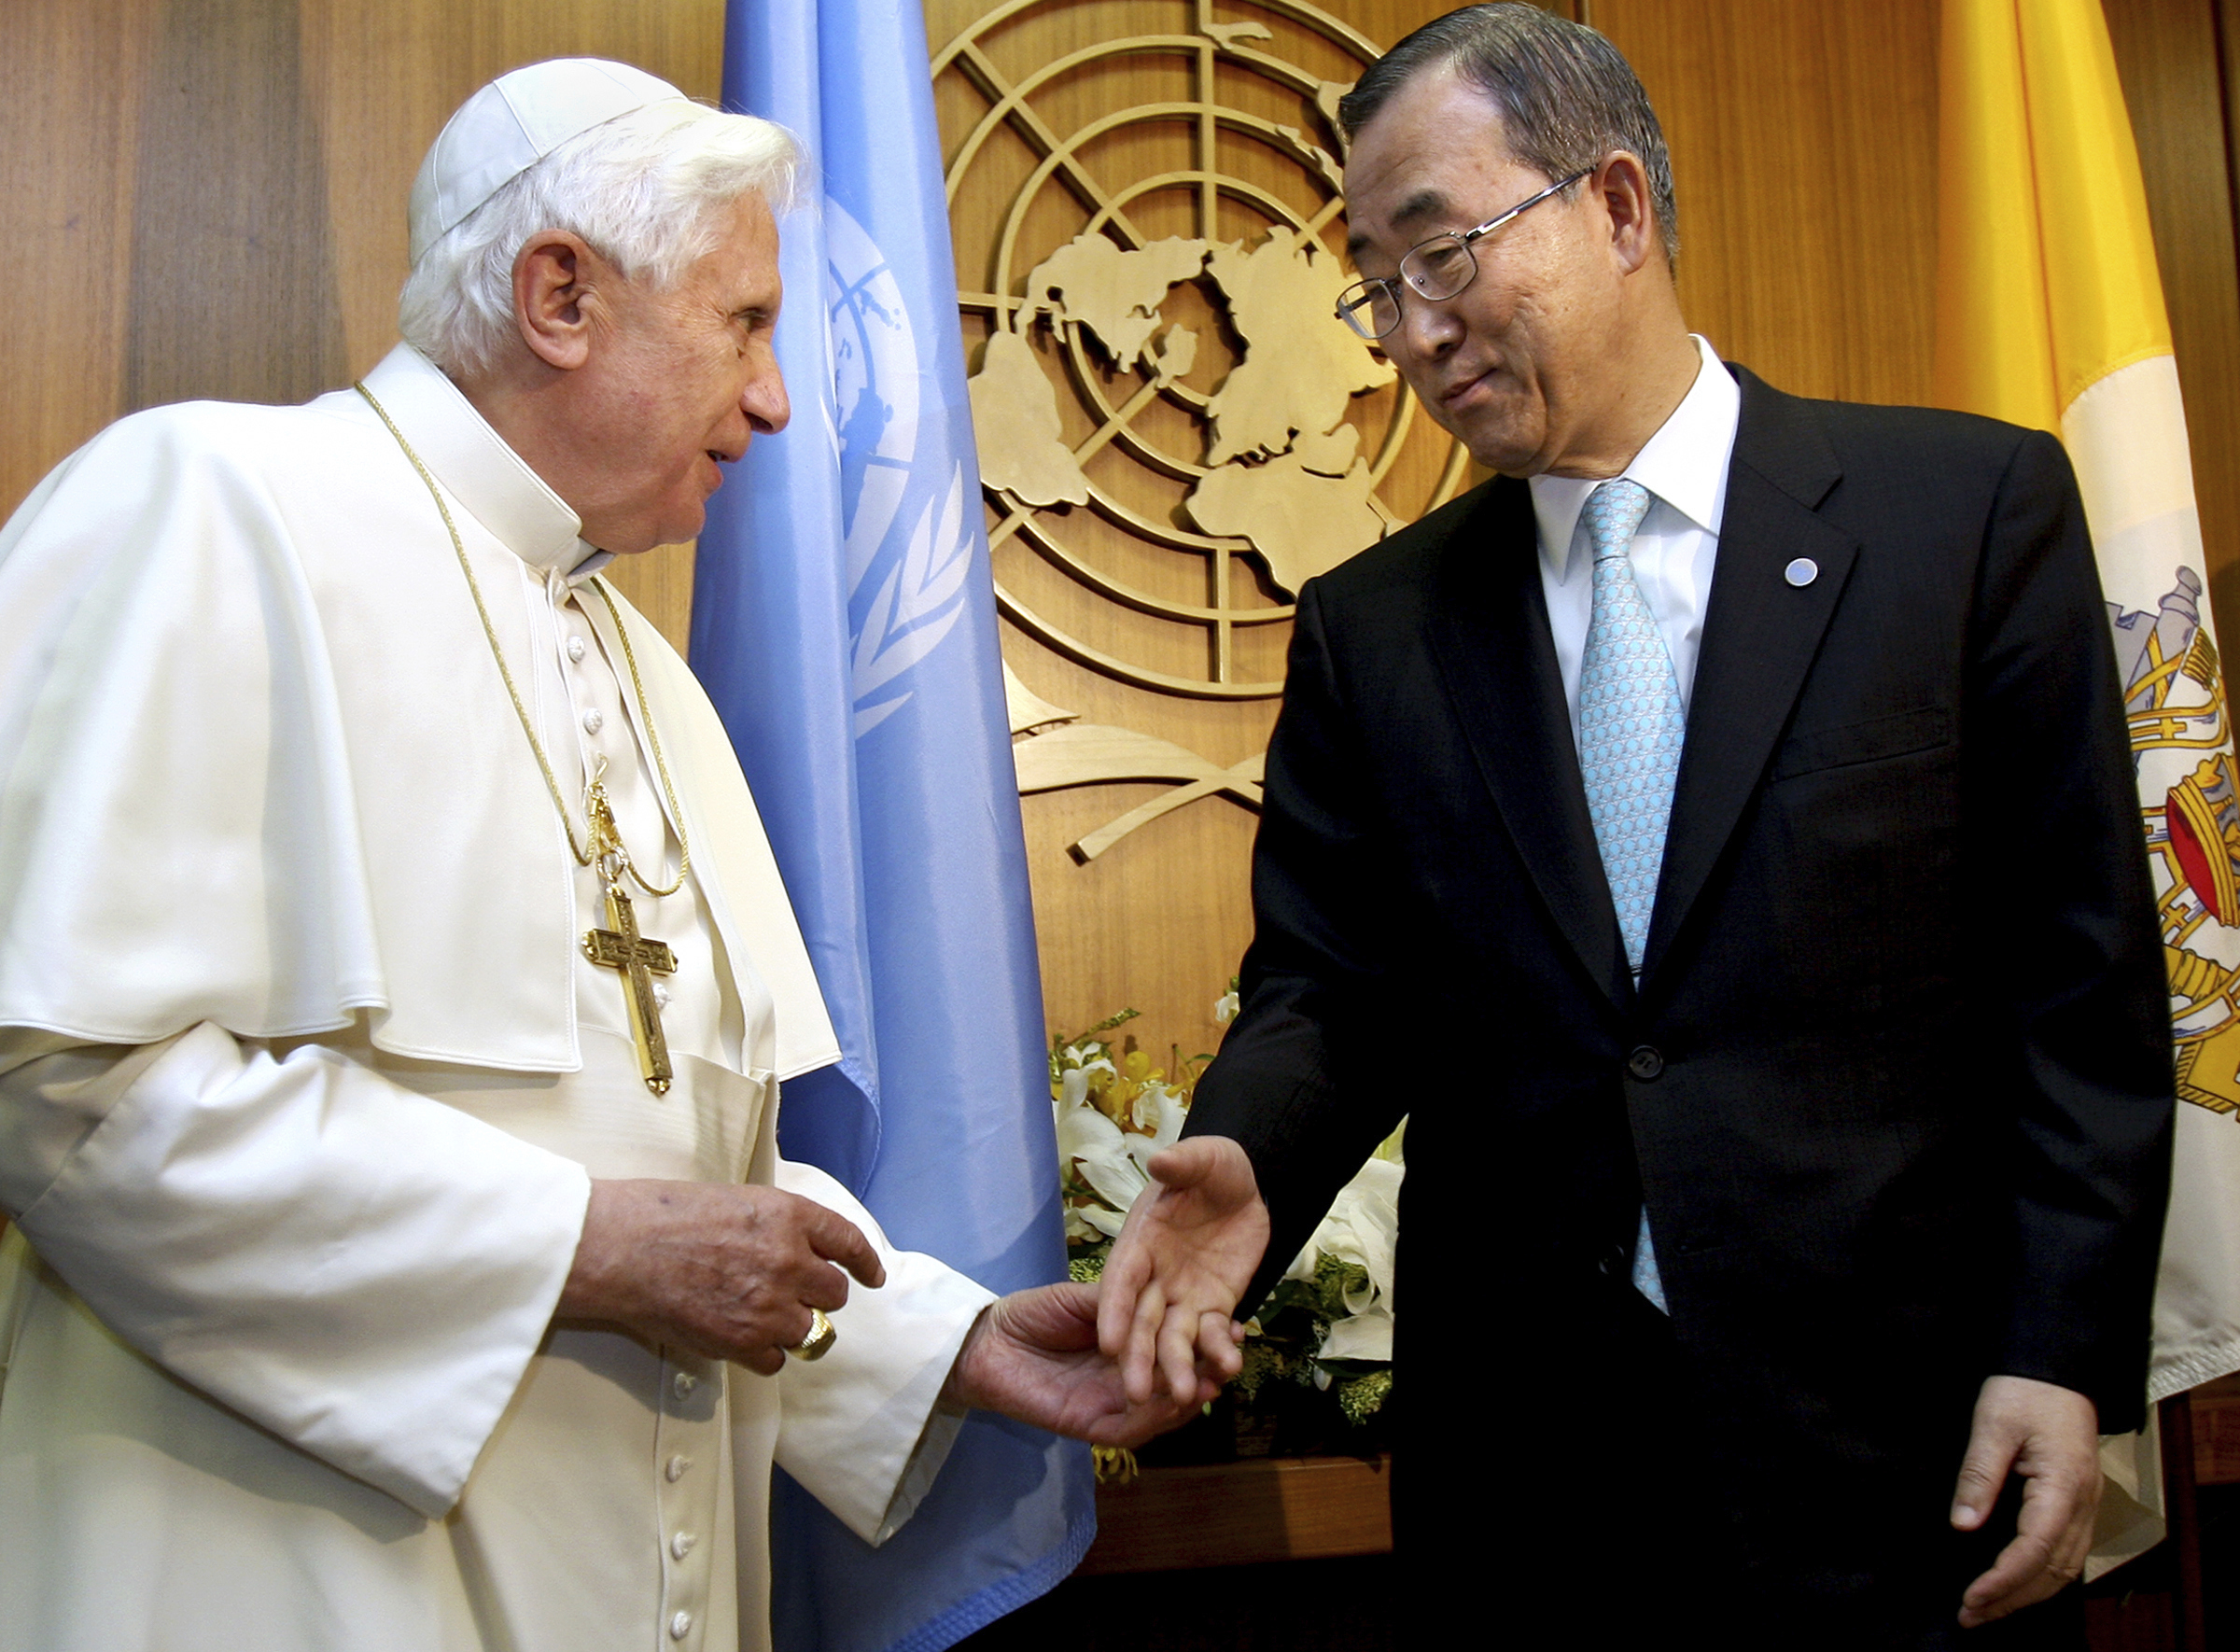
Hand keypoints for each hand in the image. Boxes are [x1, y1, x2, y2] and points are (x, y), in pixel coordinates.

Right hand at [557, 1178, 884, 1374]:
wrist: (622, 1249)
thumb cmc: (664, 1215)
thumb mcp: (736, 1200)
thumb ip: (774, 1225)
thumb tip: (794, 1248)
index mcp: (789, 1217)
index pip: (848, 1242)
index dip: (865, 1262)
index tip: (871, 1276)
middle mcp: (789, 1261)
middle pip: (834, 1294)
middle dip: (818, 1295)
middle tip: (791, 1293)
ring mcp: (769, 1305)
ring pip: (811, 1331)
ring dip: (791, 1326)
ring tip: (759, 1316)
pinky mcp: (743, 1342)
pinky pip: (776, 1360)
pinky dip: (763, 1352)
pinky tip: (741, 1336)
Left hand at [942, 1282, 1226, 1445]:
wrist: (984, 1340)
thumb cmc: (1032, 1313)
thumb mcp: (1085, 1299)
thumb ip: (1123, 1304)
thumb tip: (1166, 1299)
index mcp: (1131, 1349)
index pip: (1178, 1350)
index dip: (1208, 1341)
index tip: (1237, 1325)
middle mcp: (1126, 1380)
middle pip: (1177, 1384)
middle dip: (1209, 1373)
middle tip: (1233, 1359)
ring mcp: (1109, 1405)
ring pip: (1160, 1413)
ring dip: (1188, 1400)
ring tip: (1213, 1382)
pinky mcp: (1087, 1425)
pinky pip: (1128, 1431)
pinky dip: (1153, 1421)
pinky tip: (1172, 1402)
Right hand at [1097, 1135, 1268, 1405]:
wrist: (1245, 1188)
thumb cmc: (1214, 1169)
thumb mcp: (1204, 1158)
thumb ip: (1183, 1163)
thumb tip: (1159, 1159)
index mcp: (1139, 1244)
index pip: (1121, 1281)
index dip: (1113, 1311)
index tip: (1106, 1344)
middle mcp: (1154, 1278)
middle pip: (1141, 1322)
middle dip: (1138, 1357)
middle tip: (1136, 1396)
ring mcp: (1183, 1296)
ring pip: (1174, 1338)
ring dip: (1177, 1367)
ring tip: (1182, 1396)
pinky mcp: (1213, 1306)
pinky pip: (1214, 1334)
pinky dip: (1219, 1350)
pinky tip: (1229, 1368)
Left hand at [1950, 1375, 2101, 1626]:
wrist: (2057, 1368)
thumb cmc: (2024, 1390)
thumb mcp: (1993, 1425)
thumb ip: (1978, 1476)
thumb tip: (1962, 1525)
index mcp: (2063, 1485)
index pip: (2035, 1549)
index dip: (2003, 1580)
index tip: (1971, 1599)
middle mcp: (2083, 1503)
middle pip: (2053, 1569)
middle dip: (2012, 1598)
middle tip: (1970, 1615)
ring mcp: (2086, 1505)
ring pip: (2065, 1567)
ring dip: (2027, 1593)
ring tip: (1987, 1609)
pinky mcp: (2078, 1503)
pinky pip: (2067, 1553)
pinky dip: (2041, 1576)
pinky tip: (2016, 1584)